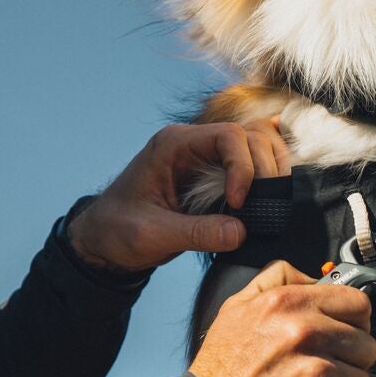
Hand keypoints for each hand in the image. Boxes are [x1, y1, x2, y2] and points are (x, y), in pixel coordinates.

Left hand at [66, 118, 289, 273]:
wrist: (104, 240)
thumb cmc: (118, 230)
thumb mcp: (153, 234)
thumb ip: (196, 233)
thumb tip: (241, 232)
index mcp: (174, 145)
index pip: (227, 136)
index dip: (242, 166)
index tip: (238, 202)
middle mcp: (194, 145)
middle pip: (250, 136)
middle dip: (263, 168)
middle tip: (264, 206)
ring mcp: (207, 160)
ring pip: (257, 146)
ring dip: (271, 170)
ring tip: (272, 203)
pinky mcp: (216, 180)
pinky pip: (252, 167)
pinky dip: (267, 180)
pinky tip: (271, 202)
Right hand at [187, 261, 375, 376]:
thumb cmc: (220, 375)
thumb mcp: (235, 309)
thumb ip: (277, 280)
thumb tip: (315, 277)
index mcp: (287, 305)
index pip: (357, 303)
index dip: (351, 321)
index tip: (340, 334)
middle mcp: (306, 335)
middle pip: (365, 344)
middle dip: (347, 359)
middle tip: (315, 371)